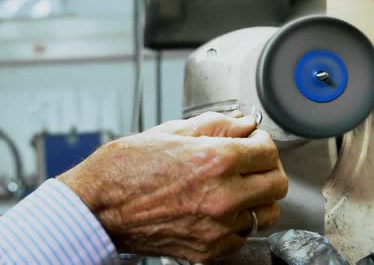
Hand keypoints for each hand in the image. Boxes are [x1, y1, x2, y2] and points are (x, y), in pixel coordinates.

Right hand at [58, 112, 287, 262]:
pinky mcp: (207, 250)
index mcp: (214, 160)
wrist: (97, 207)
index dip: (260, 142)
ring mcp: (216, 228)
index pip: (268, 151)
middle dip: (266, 168)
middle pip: (277, 184)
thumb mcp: (167, 133)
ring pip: (266, 214)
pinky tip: (215, 210)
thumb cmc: (122, 170)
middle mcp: (222, 196)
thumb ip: (213, 126)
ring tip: (235, 189)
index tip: (251, 142)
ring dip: (257, 199)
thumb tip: (242, 124)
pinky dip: (235, 223)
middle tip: (249, 163)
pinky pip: (240, 237)